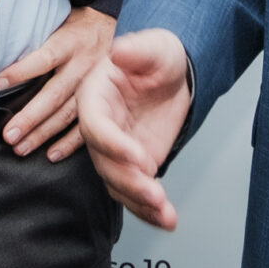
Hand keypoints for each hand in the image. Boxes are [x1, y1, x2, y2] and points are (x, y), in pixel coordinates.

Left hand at [0, 7, 114, 160]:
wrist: (108, 26)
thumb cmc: (74, 28)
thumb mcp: (56, 24)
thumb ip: (35, 42)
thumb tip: (2, 62)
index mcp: (69, 44)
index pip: (43, 59)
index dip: (22, 71)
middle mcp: (83, 66)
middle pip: (54, 94)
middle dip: (30, 117)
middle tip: (9, 134)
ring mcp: (95, 86)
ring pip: (68, 114)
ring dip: (44, 134)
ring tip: (22, 147)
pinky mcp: (103, 100)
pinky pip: (87, 125)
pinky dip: (69, 143)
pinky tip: (52, 154)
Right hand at [77, 28, 194, 228]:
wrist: (173, 76)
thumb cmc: (158, 57)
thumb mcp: (154, 48)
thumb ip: (137, 49)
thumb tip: (120, 51)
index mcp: (95, 97)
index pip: (96, 126)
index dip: (113, 145)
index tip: (140, 158)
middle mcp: (100, 127)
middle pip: (103, 162)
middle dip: (128, 182)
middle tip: (153, 193)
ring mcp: (116, 150)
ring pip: (117, 183)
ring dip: (139, 202)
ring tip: (164, 212)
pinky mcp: (133, 166)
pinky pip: (134, 192)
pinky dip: (148, 210)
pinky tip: (166, 220)